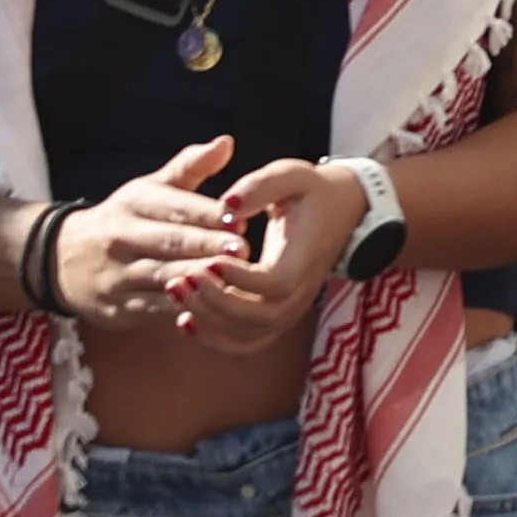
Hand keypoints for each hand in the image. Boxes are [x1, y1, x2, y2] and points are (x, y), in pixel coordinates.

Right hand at [60, 135, 252, 325]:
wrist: (63, 259)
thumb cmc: (126, 219)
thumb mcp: (151, 188)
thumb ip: (191, 166)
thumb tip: (226, 142)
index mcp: (135, 202)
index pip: (176, 206)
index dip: (208, 213)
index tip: (241, 217)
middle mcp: (122, 235)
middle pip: (170, 241)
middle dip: (207, 245)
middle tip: (243, 249)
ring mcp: (116, 273)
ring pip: (162, 275)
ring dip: (197, 278)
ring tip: (231, 278)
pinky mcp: (116, 306)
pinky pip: (151, 308)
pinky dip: (178, 308)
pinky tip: (205, 307)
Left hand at [183, 155, 368, 355]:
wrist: (340, 211)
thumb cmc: (310, 191)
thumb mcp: (290, 174)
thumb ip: (259, 186)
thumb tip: (226, 206)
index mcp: (304, 258)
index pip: (275, 283)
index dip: (240, 279)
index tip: (210, 261)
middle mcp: (300, 293)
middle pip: (259, 317)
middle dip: (215, 303)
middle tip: (181, 279)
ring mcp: (289, 310)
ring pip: (248, 335)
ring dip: (208, 321)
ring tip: (176, 293)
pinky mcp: (276, 317)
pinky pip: (245, 342)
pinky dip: (215, 338)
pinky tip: (185, 320)